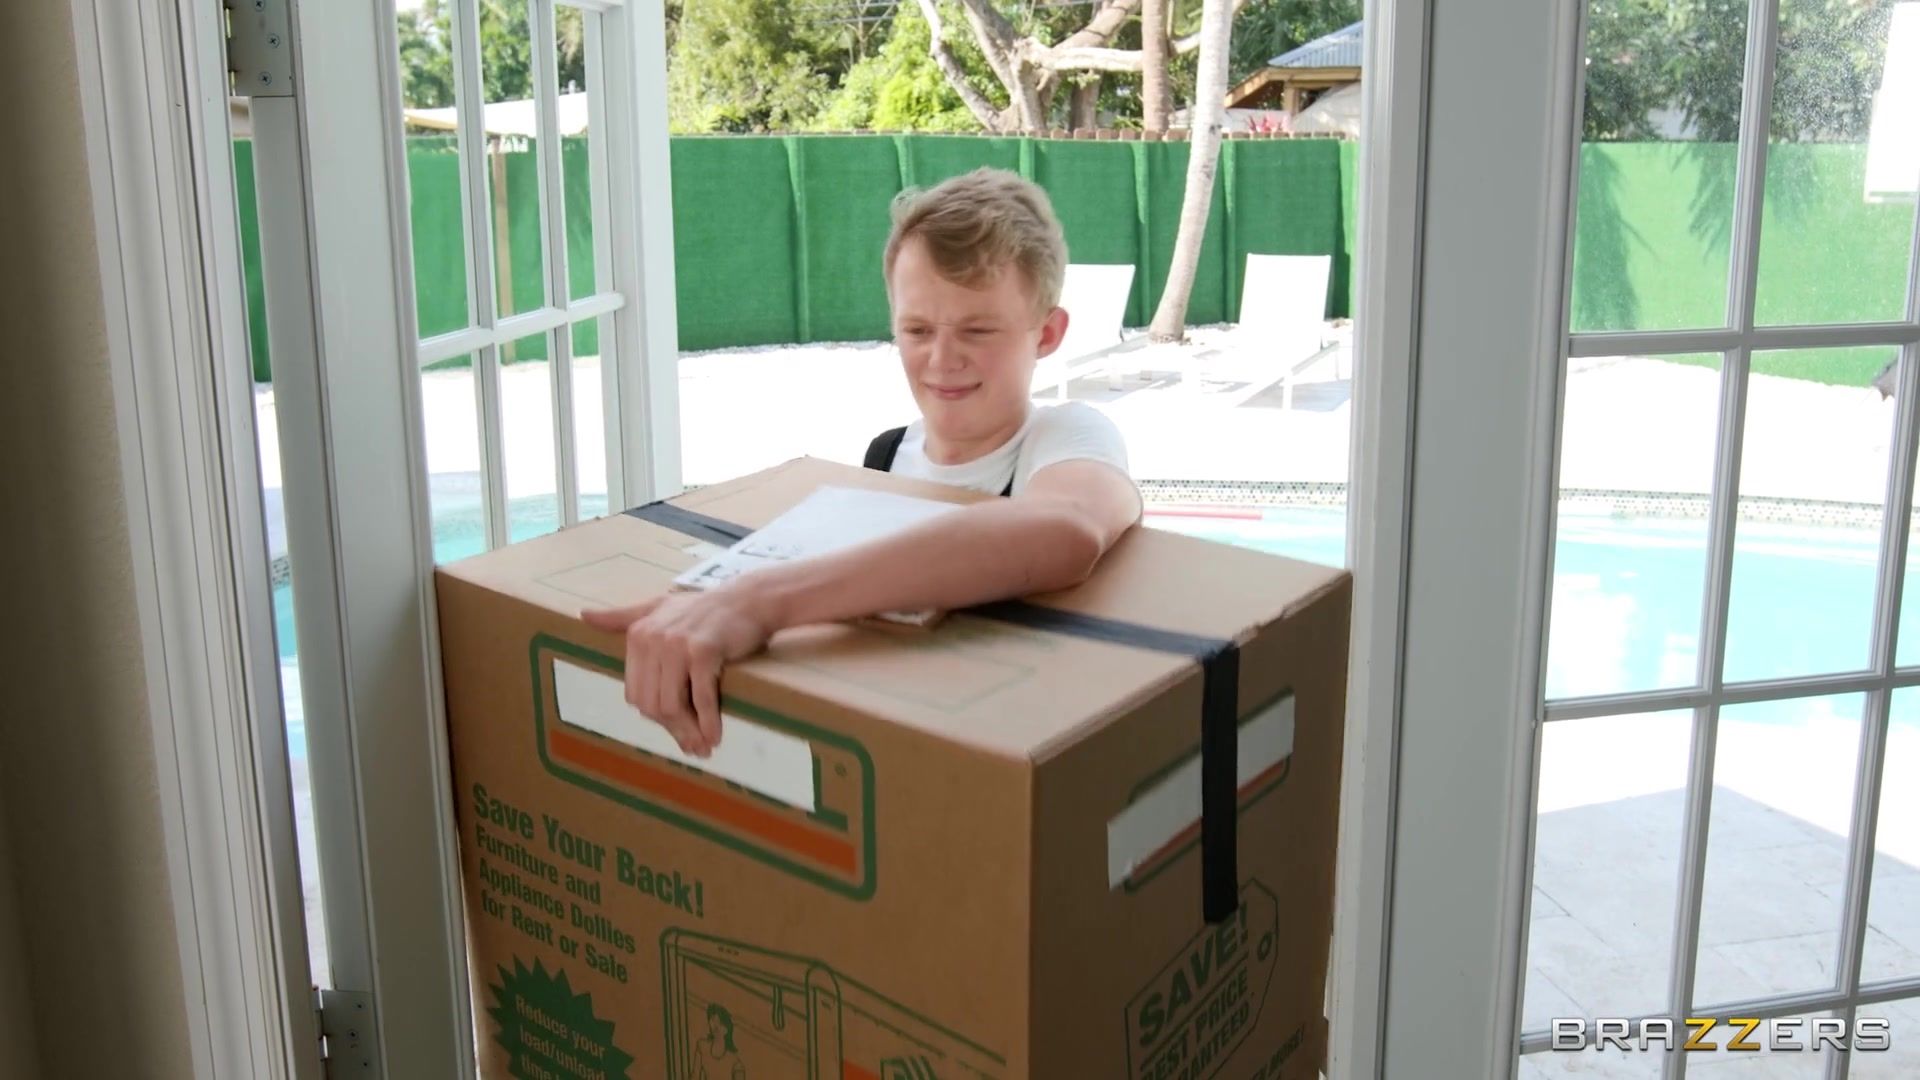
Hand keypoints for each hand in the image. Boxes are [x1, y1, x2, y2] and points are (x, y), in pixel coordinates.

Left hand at [580, 587, 775, 756]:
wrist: (748, 599)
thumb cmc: (705, 608)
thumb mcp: (658, 606)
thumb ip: (621, 616)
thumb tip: (583, 615)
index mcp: (638, 634)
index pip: (636, 692)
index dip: (654, 717)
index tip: (674, 728)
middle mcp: (653, 639)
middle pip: (653, 703)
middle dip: (673, 730)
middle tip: (691, 746)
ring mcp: (678, 646)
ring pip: (673, 705)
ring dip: (690, 732)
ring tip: (704, 746)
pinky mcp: (704, 652)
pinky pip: (701, 698)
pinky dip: (708, 722)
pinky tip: (715, 736)